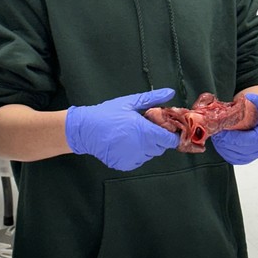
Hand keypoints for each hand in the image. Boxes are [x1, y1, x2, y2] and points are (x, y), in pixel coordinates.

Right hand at [65, 88, 179, 170]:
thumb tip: (170, 92)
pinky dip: (137, 153)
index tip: (168, 129)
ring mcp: (133, 158)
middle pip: (161, 147)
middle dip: (158, 138)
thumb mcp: (130, 102)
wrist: (85, 130)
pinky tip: (126, 143)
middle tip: (147, 128)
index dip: (172, 135)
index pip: (170, 140)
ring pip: (150, 154)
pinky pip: (138, 160)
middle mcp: (141, 148)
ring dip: (147, 146)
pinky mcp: (125, 165)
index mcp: (145, 132)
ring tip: (134, 135)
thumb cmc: (107, 114)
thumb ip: (153, 99)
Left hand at [211, 94, 257, 164]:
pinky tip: (219, 141)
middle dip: (225, 141)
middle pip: (239, 149)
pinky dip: (222, 150)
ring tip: (216, 135)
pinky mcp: (243, 160)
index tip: (223, 131)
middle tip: (215, 131)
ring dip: (222, 146)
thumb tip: (249, 97)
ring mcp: (251, 156)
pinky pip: (230, 157)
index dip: (235, 137)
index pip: (249, 141)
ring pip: (233, 155)